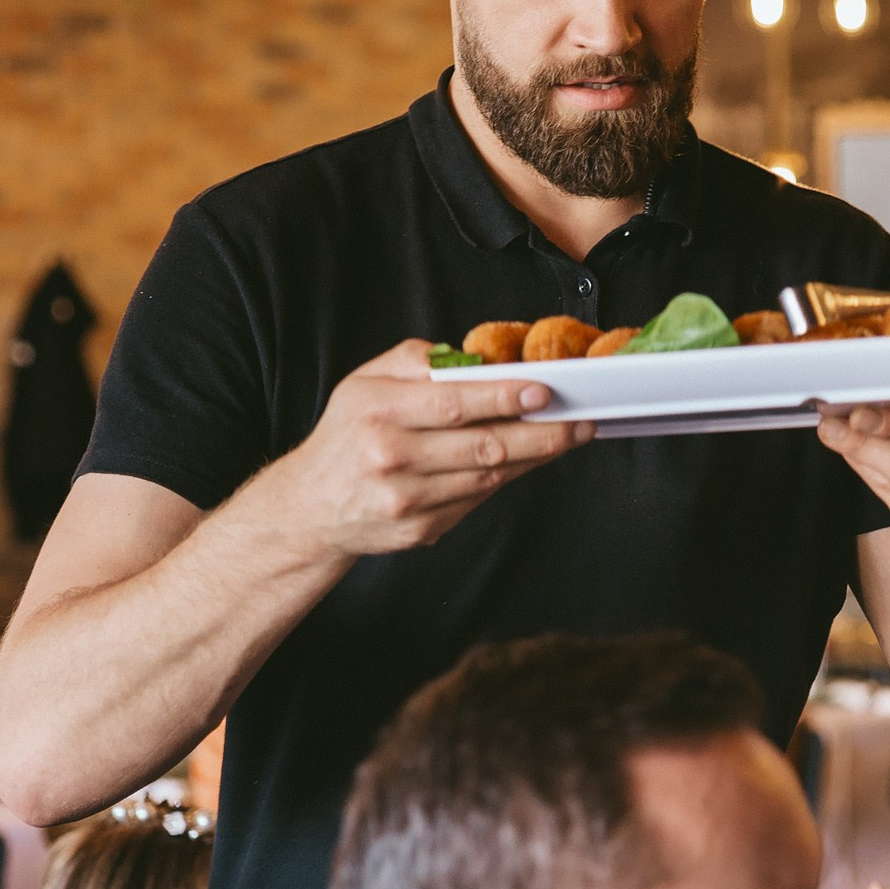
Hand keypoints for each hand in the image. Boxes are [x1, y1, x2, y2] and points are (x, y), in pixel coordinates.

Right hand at [267, 340, 591, 558]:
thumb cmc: (346, 434)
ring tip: (568, 436)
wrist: (310, 507)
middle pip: (483, 445)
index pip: (454, 402)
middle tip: (579, 420)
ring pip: (489, 475)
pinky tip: (529, 461)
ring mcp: (407, 500)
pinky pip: (478, 499)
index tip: (544, 391)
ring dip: (536, 456)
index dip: (505, 397)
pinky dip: (507, 478)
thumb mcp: (364, 382)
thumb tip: (476, 357)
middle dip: (542, 433)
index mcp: (378, 412)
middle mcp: (391, 457)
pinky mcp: (421, 530)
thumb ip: (418, 361)